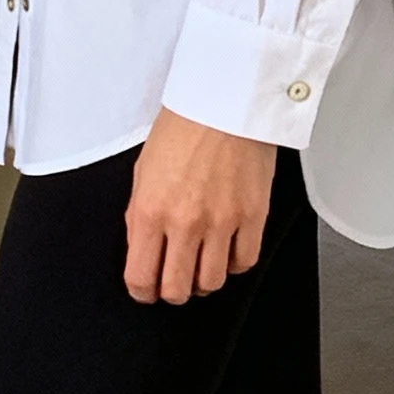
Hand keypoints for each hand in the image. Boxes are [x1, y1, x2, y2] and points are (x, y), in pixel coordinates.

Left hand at [125, 112, 276, 303]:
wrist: (225, 101)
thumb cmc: (184, 126)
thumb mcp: (142, 171)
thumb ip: (140, 216)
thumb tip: (143, 249)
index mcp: (151, 211)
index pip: (140, 278)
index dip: (141, 291)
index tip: (146, 289)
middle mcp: (185, 223)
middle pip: (177, 289)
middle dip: (172, 291)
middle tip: (174, 281)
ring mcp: (222, 222)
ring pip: (212, 283)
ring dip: (204, 280)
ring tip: (202, 265)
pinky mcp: (253, 216)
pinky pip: (245, 262)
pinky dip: (235, 264)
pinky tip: (228, 251)